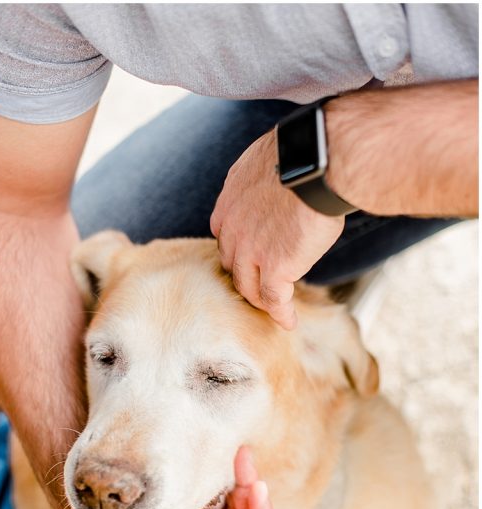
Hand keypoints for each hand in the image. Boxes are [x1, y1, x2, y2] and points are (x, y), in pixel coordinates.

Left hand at [210, 129, 344, 329]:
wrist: (319, 159)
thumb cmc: (306, 150)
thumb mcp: (268, 157)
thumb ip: (264, 176)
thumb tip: (283, 175)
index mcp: (228, 202)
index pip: (226, 235)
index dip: (239, 248)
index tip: (252, 255)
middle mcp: (232, 229)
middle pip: (233, 263)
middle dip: (245, 276)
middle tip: (260, 287)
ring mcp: (250, 251)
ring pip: (248, 286)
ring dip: (260, 299)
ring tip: (272, 309)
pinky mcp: (275, 267)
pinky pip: (272, 299)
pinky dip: (280, 313)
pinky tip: (288, 321)